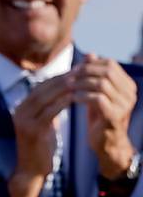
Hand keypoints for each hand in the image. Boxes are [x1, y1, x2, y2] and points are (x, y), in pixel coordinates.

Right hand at [8, 73, 73, 196]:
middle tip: (78, 71)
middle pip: (41, 90)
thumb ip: (47, 111)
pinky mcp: (32, 130)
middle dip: (60, 79)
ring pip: (44, 98)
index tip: (73, 72)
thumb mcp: (42, 126)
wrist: (31, 171)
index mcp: (21, 109)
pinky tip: (73, 98)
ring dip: (62, 88)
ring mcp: (24, 120)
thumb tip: (59, 96)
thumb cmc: (40, 149)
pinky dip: (61, 103)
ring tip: (78, 81)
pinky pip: (48, 112)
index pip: (39, 88)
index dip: (56, 78)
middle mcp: (20, 112)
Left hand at [72, 53, 137, 178]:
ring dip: (81, 83)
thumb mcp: (97, 91)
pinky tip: (73, 99)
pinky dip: (82, 96)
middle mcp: (130, 94)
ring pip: (101, 84)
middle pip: (106, 71)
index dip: (90, 64)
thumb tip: (90, 53)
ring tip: (68, 87)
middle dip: (84, 72)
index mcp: (127, 85)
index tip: (74, 70)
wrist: (106, 143)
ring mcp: (124, 105)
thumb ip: (94, 74)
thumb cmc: (100, 115)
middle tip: (69, 77)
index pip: (110, 64)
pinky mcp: (115, 116)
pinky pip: (97, 99)